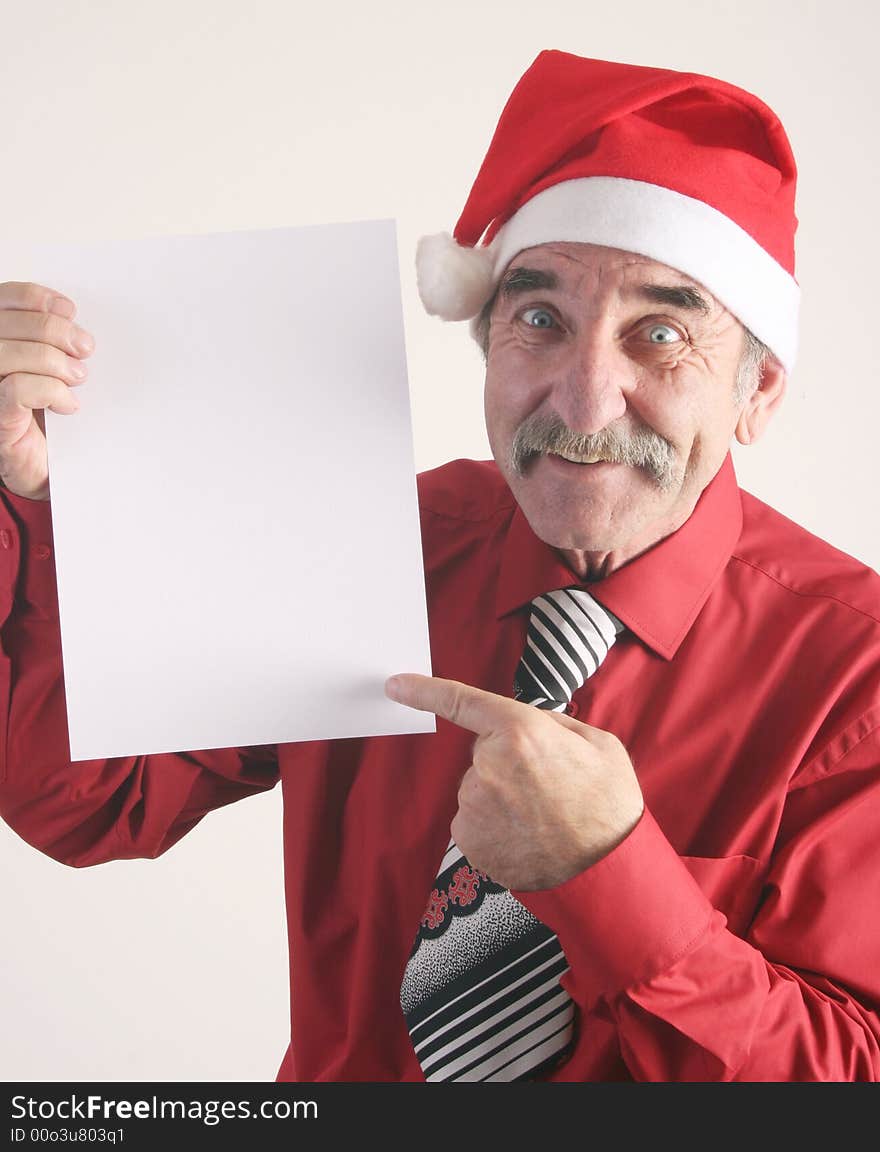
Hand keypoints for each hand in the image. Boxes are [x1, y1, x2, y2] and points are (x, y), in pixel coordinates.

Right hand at [0, 281, 94, 499]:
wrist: (43, 465)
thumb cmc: (45, 412)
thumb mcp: (52, 367)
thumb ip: (52, 340)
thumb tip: (70, 318)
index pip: (4, 299)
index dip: (37, 299)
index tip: (69, 311)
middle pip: (9, 323)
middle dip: (55, 331)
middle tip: (85, 349)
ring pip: (11, 353)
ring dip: (55, 362)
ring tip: (77, 378)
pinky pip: (17, 389)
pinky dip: (51, 391)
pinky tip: (66, 404)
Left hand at [386, 673, 643, 890]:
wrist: (606, 870)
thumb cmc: (608, 803)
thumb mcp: (597, 742)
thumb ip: (553, 724)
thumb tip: (529, 723)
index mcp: (520, 731)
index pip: (461, 701)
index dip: (423, 690)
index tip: (395, 683)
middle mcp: (488, 764)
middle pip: (484, 752)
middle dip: (508, 761)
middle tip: (549, 785)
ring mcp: (473, 803)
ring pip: (479, 787)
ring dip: (502, 796)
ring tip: (542, 815)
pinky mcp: (467, 838)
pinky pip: (474, 818)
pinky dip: (494, 825)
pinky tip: (525, 836)